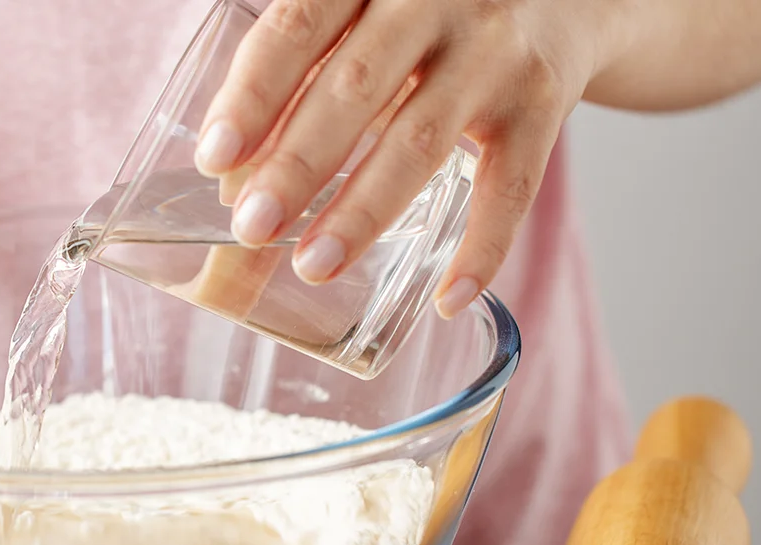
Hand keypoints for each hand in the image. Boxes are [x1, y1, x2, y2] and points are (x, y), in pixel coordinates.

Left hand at [194, 0, 621, 315]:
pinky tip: (448, 300)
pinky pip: (511, 186)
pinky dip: (481, 250)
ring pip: (421, 139)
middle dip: (298, 164)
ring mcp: (496, 49)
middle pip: (356, 86)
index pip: (299, 26)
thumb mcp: (364, 16)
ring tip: (313, 265)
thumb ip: (302, 80)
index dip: (253, 94)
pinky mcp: (545, 99)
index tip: (215, 157)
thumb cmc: (426, 12)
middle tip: (251, 229)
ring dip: (363, 212)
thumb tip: (233, 184)